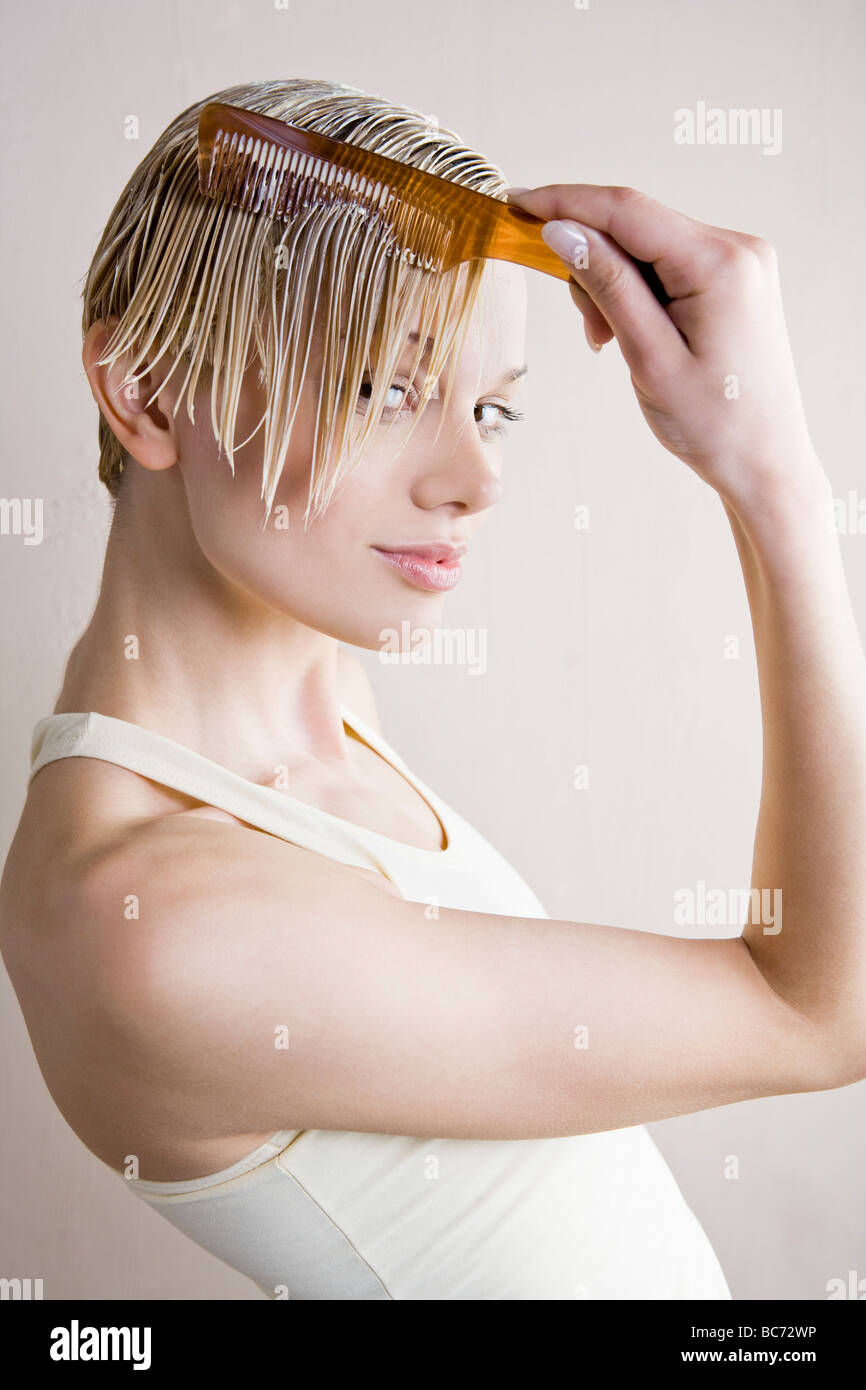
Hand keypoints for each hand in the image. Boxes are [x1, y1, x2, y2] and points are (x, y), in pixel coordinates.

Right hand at [507, 184, 825, 509]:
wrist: (767, 461)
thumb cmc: (715, 424)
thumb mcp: (649, 357)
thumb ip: (607, 286)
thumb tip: (562, 230)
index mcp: (720, 263)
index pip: (627, 209)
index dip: (565, 202)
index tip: (515, 205)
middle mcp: (737, 247)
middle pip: (636, 226)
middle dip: (592, 264)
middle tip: (588, 330)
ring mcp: (739, 260)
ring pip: (647, 246)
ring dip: (613, 284)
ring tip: (612, 342)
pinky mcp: (734, 277)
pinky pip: (668, 264)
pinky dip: (637, 292)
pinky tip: (633, 332)